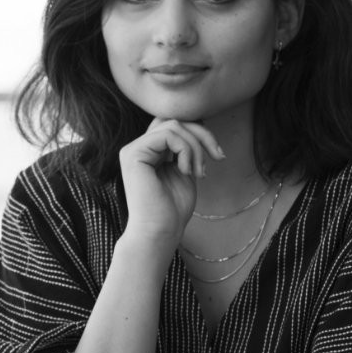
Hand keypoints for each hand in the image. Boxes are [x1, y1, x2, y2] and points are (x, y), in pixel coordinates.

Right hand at [118, 118, 225, 248]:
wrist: (160, 232)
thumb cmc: (173, 208)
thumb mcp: (186, 170)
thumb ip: (187, 148)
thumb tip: (200, 122)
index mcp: (150, 151)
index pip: (176, 125)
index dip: (201, 133)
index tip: (218, 155)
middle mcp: (138, 147)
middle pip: (175, 120)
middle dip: (203, 134)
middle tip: (217, 157)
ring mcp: (133, 149)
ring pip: (173, 125)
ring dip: (195, 147)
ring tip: (198, 172)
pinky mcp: (133, 154)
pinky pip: (168, 135)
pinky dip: (185, 150)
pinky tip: (186, 171)